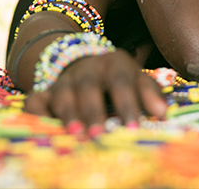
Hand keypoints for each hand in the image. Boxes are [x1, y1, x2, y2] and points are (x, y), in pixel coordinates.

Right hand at [24, 50, 166, 134]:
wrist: (89, 66)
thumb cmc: (120, 81)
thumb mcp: (138, 80)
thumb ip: (150, 94)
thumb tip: (163, 113)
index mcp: (115, 63)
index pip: (121, 80)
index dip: (128, 103)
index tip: (134, 127)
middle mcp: (87, 68)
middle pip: (89, 85)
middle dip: (94, 110)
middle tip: (100, 134)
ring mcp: (64, 79)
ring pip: (62, 92)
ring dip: (68, 114)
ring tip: (76, 135)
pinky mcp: (45, 91)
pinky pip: (35, 100)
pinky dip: (37, 114)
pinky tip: (43, 130)